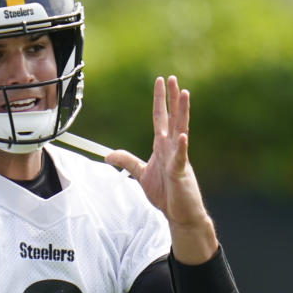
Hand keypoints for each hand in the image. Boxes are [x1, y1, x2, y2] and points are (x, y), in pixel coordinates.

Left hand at [106, 76, 211, 239]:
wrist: (180, 214)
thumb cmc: (166, 194)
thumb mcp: (141, 174)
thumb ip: (127, 161)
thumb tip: (107, 155)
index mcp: (162, 146)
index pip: (161, 118)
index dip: (160, 100)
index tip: (160, 82)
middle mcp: (172, 148)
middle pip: (172, 117)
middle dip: (172, 98)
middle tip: (172, 78)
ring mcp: (178, 158)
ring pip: (181, 130)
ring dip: (183, 112)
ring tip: (185, 94)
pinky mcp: (180, 173)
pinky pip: (180, 157)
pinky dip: (181, 147)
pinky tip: (182, 135)